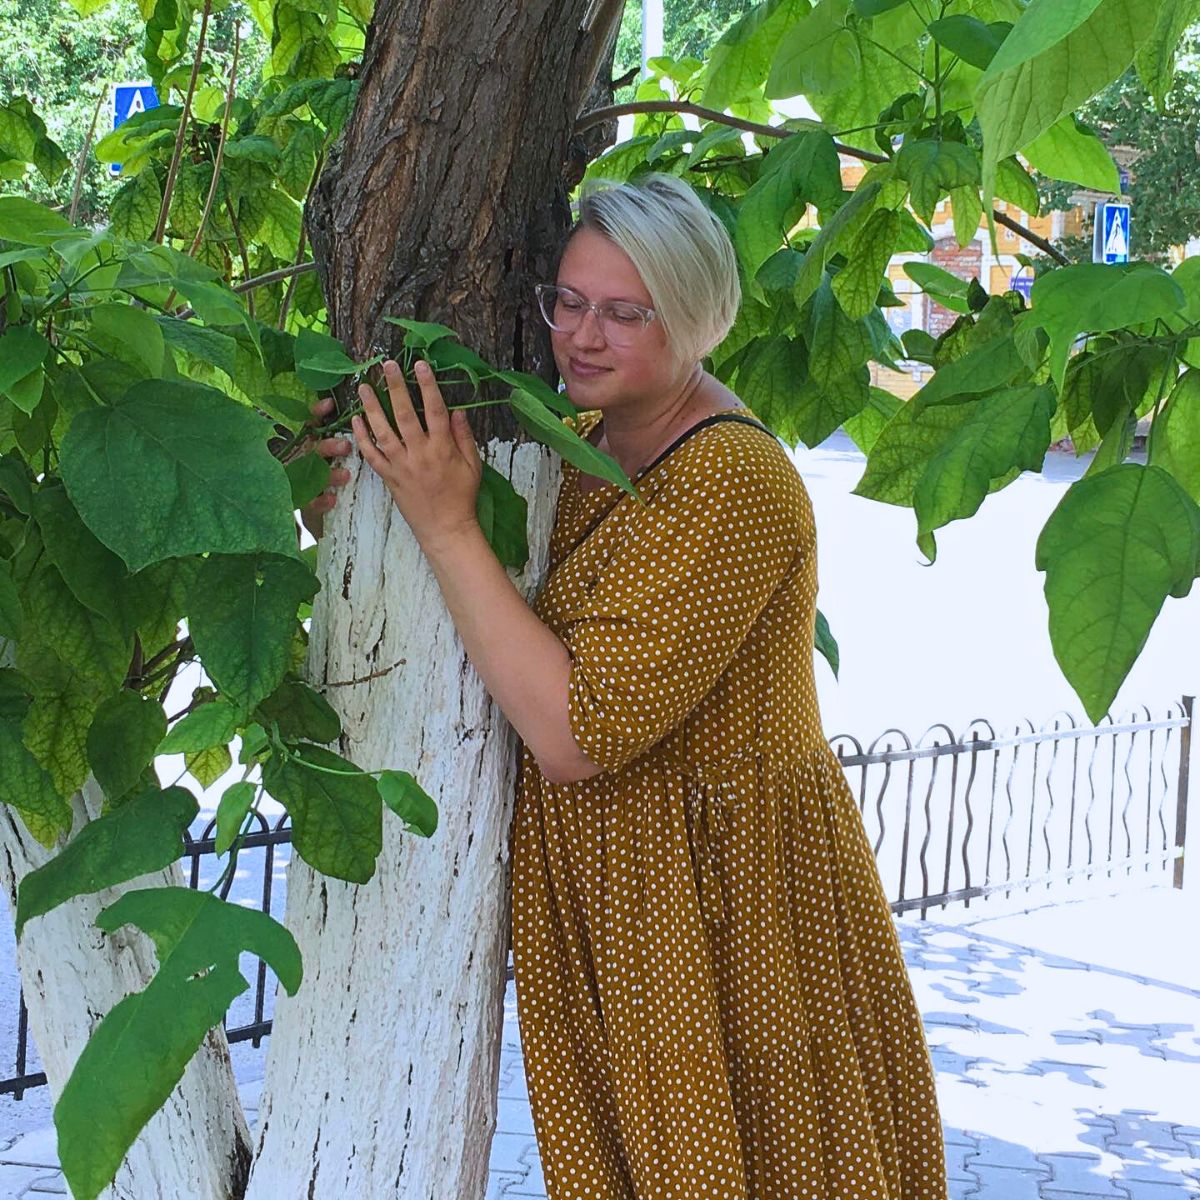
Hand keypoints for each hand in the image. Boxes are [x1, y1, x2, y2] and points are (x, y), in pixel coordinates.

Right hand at [298, 396, 352, 539]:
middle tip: (346, 445)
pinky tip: (332, 499)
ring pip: (314, 475)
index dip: (317, 413)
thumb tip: (342, 409)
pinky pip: (311, 501)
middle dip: (330, 447)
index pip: (309, 424)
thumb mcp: (311, 444)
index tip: (330, 404)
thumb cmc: (305, 465)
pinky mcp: (299, 498)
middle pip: (314, 450)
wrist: (285, 493)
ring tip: (346, 475)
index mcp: (303, 442)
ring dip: (331, 475)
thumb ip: (324, 429)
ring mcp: (297, 477)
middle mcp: (299, 457)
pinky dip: (322, 500)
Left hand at [352, 359, 482, 551]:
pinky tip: (355, 420)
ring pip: (383, 431)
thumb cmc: (462, 496)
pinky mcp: (389, 477)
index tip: (420, 365)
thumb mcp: (473, 466)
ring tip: (363, 386)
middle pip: (405, 414)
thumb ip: (464, 437)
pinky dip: (362, 437)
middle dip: (396, 387)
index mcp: (443, 448)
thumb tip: (457, 411)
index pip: (435, 410)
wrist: (445, 528)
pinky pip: (372, 455)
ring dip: (372, 408)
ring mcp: (401, 465)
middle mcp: (420, 454)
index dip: (428, 385)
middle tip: (387, 365)